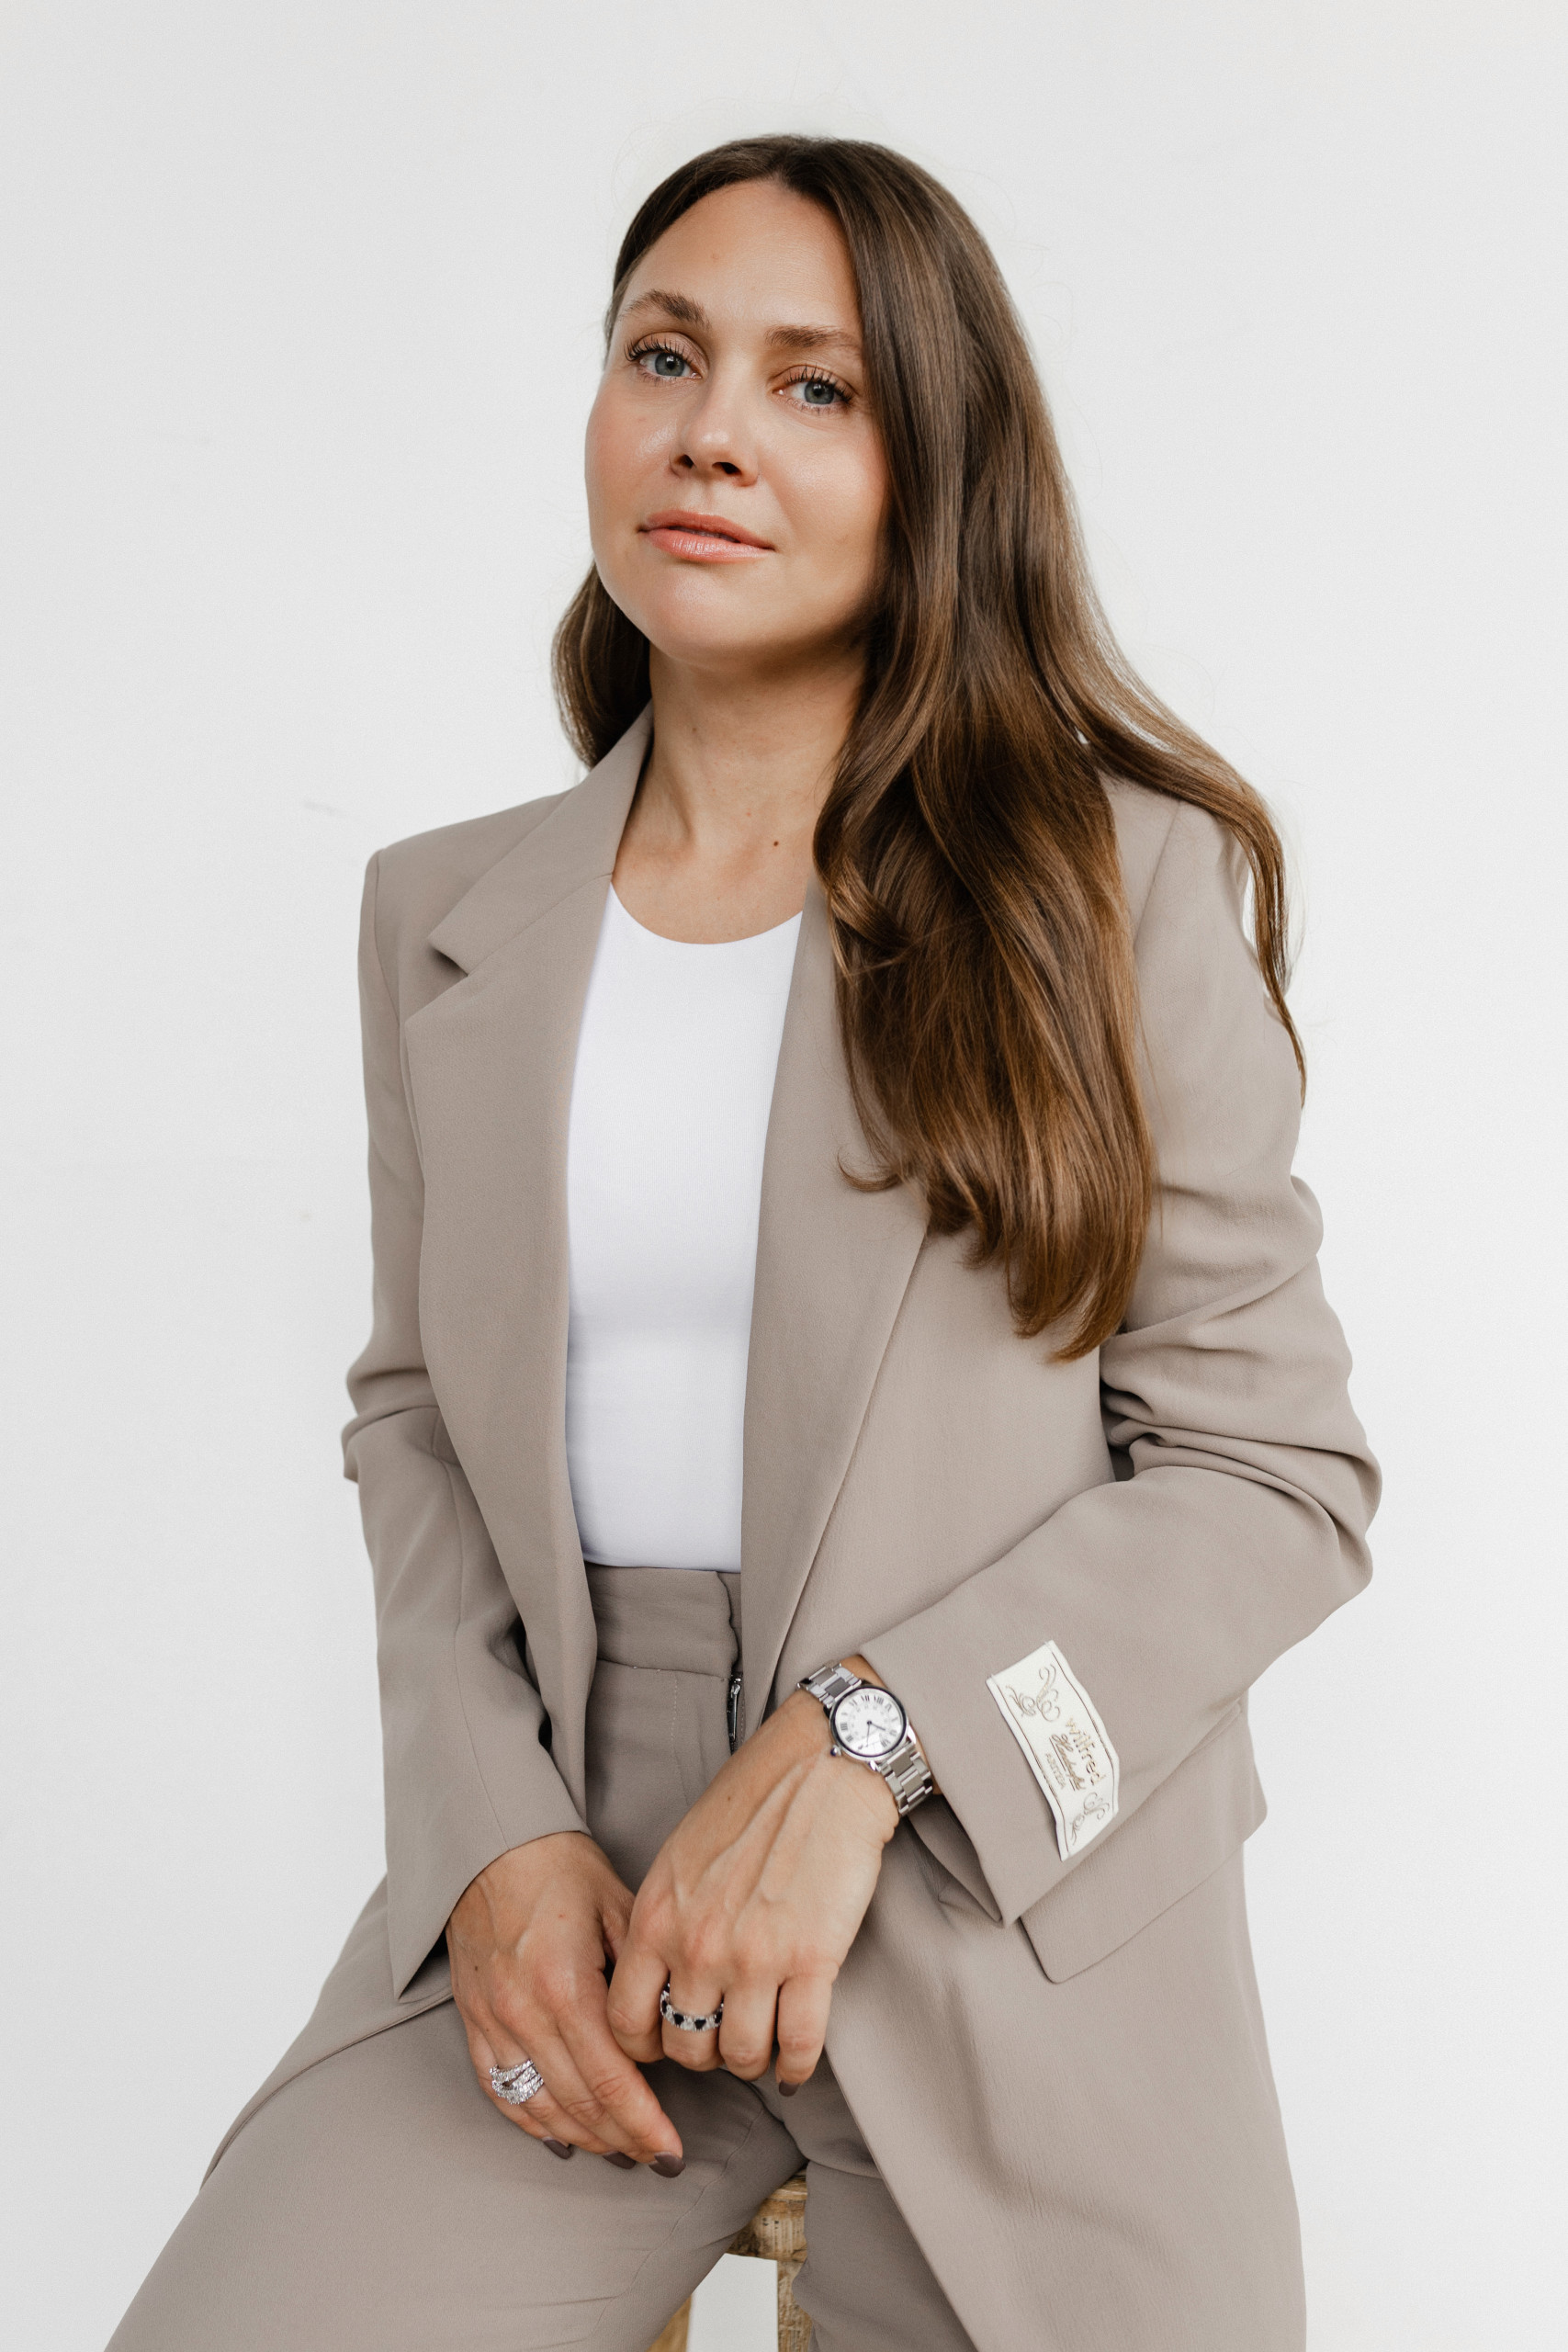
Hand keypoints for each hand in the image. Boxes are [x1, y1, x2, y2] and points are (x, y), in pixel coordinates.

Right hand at [446, 1831, 684, 2168]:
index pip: (609, 2081)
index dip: (645, 2124)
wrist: (492, 1845)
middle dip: (623, 2140)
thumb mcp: (620, 1909)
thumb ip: (642, 1977)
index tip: (674, 2150)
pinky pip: (499, 2089)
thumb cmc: (563, 1869)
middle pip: (578, 2104)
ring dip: (583, 2138)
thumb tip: (668, 2036)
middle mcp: (523, 2013)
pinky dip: (532, 2121)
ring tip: (621, 2153)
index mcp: (565, 1986)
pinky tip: (561, 2138)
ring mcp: (491, 2021)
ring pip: (539, 2106)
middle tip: (660, 2159)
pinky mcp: (471, 2020)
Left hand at [605, 1680, 898, 2091]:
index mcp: (656, 1916)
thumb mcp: (680, 1857)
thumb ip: (664, 1919)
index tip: (667, 2039)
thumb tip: (659, 1979)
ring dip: (751, 2061)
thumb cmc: (753, 1802)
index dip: (645, 2045)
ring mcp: (754, 1957)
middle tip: (721, 2040)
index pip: (624, 2020)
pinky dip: (797, 2066)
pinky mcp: (812, 1961)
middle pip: (685, 2048)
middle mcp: (696, 1945)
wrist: (821, 1767)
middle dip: (703, 2053)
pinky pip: (799, 2046)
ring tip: (761, 2047)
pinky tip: (796, 2063)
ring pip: (740, 2057)